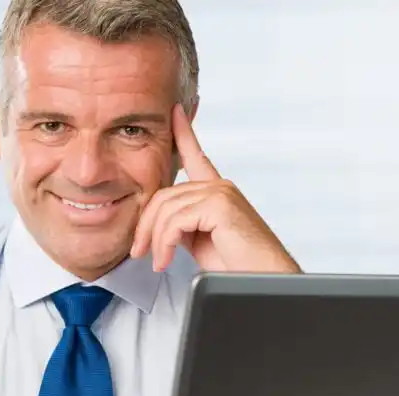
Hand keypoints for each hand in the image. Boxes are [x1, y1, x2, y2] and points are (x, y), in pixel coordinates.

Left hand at [130, 103, 300, 273]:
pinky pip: (175, 221)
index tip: (174, 112)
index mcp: (216, 191)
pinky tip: (165, 260)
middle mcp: (220, 187)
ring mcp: (221, 193)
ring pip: (166, 209)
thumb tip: (158, 223)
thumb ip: (181, 223)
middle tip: (138, 252)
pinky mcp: (220, 205)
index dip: (183, 133)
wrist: (259, 279)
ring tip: (156, 262)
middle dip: (145, 226)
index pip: (196, 156)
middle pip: (163, 195)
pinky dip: (164, 244)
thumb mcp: (199, 241)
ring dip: (154, 240)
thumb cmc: (235, 265)